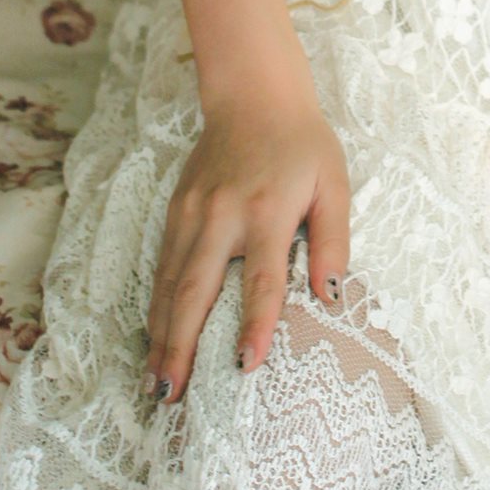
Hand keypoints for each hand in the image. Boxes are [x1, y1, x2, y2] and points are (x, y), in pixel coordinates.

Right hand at [144, 43, 351, 401]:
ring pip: (171, 284)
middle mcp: (222, 216)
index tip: (244, 367)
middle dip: (181, 347)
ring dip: (161, 336)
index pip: (261, 280)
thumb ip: (334, 241)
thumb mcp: (334, 185)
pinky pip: (163, 266)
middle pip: (196, 292)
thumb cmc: (302, 144)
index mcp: (267, 212)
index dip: (255, 326)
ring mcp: (192, 214)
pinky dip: (156, 306)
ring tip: (157, 382)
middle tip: (172, 395)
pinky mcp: (176, 210)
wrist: (254, 94)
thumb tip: (332, 297)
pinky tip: (154, 338)